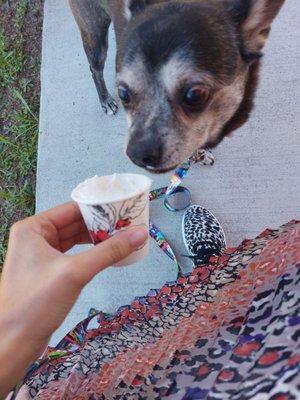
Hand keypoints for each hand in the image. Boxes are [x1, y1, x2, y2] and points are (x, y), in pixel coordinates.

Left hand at [0, 202, 147, 395]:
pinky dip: (90, 254)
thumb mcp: (76, 272)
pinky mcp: (48, 272)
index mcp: (33, 228)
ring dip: (97, 240)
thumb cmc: (36, 303)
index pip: (72, 209)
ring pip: (75, 240)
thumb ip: (109, 251)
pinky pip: (73, 255)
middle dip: (101, 225)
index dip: (98, 208)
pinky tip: (107, 254)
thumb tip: (139, 233)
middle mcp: (35, 237)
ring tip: (123, 238)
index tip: (123, 209)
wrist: (13, 342)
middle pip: (74, 223)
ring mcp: (41, 255)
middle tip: (128, 224)